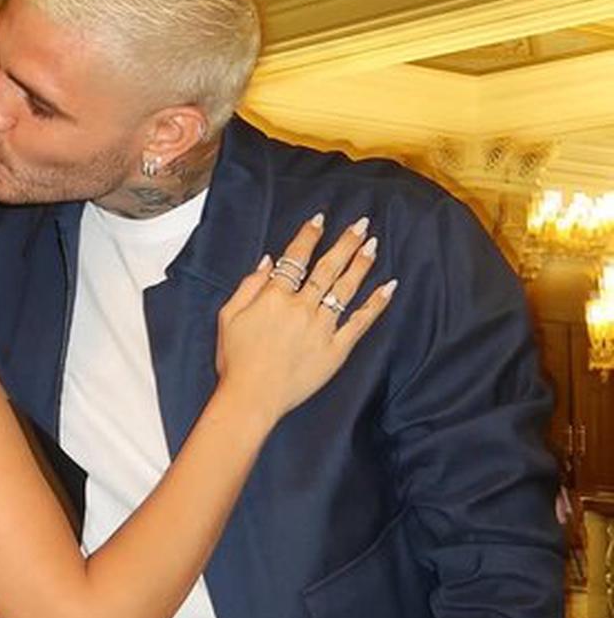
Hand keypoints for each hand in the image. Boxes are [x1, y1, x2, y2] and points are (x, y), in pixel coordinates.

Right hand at [215, 216, 394, 424]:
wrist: (251, 399)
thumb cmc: (236, 359)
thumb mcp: (229, 316)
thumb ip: (249, 285)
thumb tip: (268, 260)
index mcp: (274, 296)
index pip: (295, 258)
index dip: (308, 236)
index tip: (320, 219)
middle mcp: (301, 307)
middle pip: (327, 267)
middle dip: (345, 243)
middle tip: (361, 224)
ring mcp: (322, 329)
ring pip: (345, 289)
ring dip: (360, 264)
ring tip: (373, 245)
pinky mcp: (336, 350)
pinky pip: (359, 323)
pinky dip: (375, 304)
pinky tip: (388, 288)